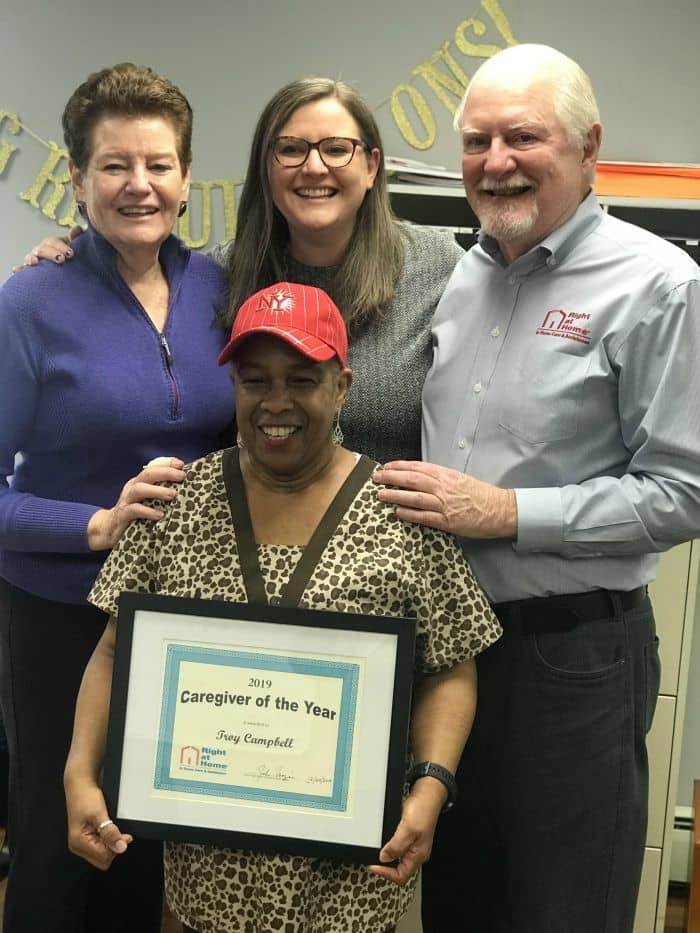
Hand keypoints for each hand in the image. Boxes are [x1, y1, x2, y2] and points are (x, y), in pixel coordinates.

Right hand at [11, 227, 82, 272]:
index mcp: (51, 244)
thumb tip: (77, 229)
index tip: (70, 253)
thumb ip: (75, 238)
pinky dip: (19, 269)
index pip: (53, 241)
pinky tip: (16, 270)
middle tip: (61, 259)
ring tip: (34, 261)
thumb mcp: (72, 247)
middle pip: (42, 249)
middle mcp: (40, 250)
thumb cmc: (67, 256)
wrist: (65, 266)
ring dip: (31, 258)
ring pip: (30, 257)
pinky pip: (23, 269)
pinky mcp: (30, 270)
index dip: (61, 246)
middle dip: (51, 254)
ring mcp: (34, 259)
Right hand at [65, 779, 131, 869]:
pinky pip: (100, 845)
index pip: (103, 858)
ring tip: (114, 828)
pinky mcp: (86, 837)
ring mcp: (81, 842)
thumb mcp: (100, 814)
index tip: (124, 836)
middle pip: (102, 859)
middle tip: (120, 832)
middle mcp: (78, 846)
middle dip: (113, 847)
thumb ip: (110, 833)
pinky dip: (108, 839)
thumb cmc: (86, 797)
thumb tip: (121, 848)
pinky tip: (110, 829)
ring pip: (102, 853)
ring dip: (111, 842)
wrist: (81, 784)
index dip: (115, 848)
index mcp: (78, 843)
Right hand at [87, 457, 186, 550]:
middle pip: (147, 474)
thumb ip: (161, 492)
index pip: (153, 468)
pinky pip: (134, 510)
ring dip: (157, 491)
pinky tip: (160, 515)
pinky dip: (147, 511)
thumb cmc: (136, 514)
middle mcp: (132, 488)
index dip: (166, 464)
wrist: (110, 530)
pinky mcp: (122, 515)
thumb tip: (185, 487)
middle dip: (165, 473)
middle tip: (182, 476)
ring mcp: (126, 501)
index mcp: (139, 482)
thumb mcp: (148, 500)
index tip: (182, 465)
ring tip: (173, 495)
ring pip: (139, 490)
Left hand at [368, 780, 444, 884]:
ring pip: (396, 858)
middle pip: (398, 869)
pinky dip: (388, 846)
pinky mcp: (408, 835)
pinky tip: (382, 840)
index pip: (401, 876)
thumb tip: (384, 858)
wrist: (427, 794)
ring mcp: (412, 844)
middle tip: (372, 860)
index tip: (373, 865)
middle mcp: (416, 852)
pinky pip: (396, 846)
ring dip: (385, 856)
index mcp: (418, 855)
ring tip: (375, 851)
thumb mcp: (408, 829)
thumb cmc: (423, 810)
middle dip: (384, 866)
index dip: (386, 873)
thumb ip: (396, 846)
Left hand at [373, 460, 516, 538]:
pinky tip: (397, 513)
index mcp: (447, 474)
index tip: (386, 466)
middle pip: (412, 479)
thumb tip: (418, 477)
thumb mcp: (459, 479)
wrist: (499, 510)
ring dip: (395, 495)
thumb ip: (440, 477)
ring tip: (381, 495)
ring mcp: (444, 504)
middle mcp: (443, 487)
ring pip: (414, 497)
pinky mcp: (447, 521)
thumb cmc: (480, 494)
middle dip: (391, 477)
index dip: (400, 466)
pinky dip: (409, 514)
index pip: (418, 467)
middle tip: (376, 478)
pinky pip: (424, 517)